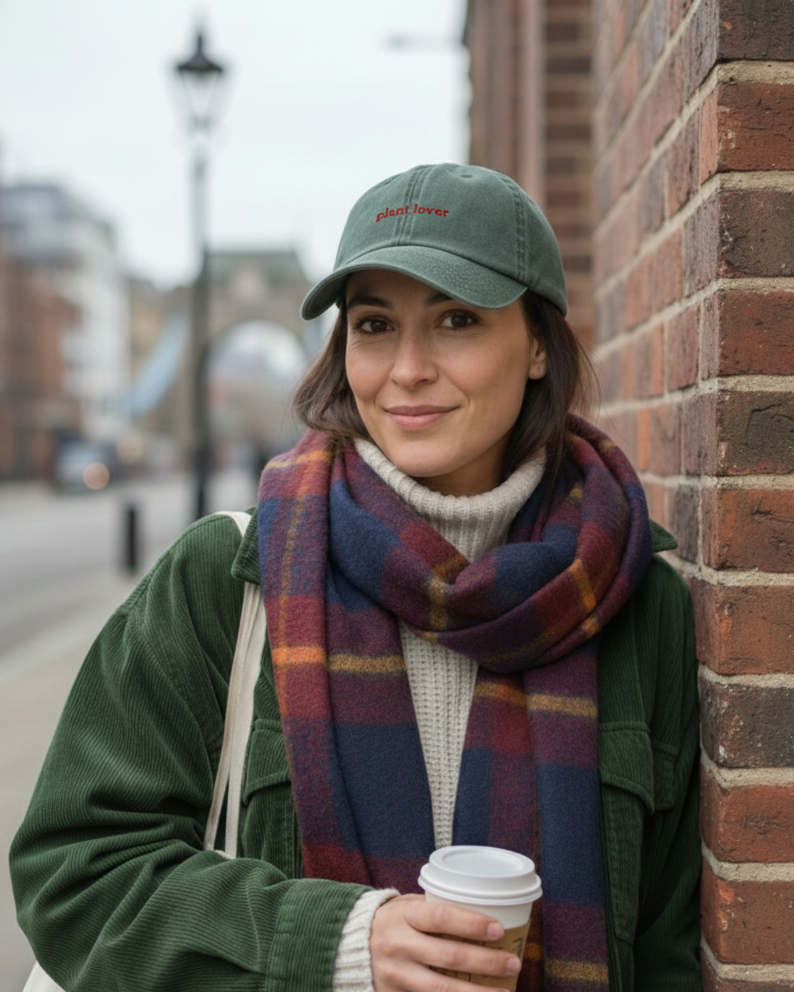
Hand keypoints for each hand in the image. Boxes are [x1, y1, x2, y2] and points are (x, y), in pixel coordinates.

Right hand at [370, 894, 521, 990]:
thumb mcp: (407, 906)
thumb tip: (481, 914)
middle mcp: (399, 946)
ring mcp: (396, 976)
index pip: (442, 918)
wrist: (347, 944)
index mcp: (403, 916)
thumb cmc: (390, 921)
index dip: (472, 924)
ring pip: (441, 990)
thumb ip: (436, 911)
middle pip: (449, 957)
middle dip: (486, 962)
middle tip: (513, 962)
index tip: (498, 929)